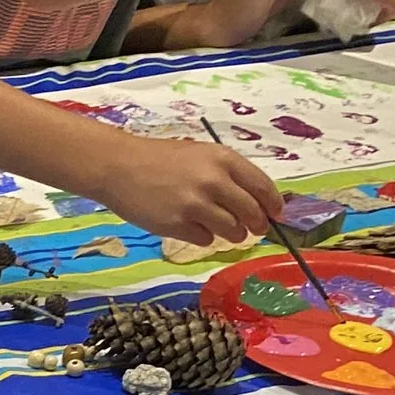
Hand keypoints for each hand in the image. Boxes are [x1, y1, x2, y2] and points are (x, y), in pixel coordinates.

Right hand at [92, 135, 283, 245]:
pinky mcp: (176, 225)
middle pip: (251, 212)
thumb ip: (227, 174)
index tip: (276, 215)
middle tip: (254, 230)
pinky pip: (205, 240)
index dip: (273, 204)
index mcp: (223, 160)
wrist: (118, 167)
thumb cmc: (159, 159)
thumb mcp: (200, 155)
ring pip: (232, 230)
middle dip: (257, 225)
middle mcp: (214, 182)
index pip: (262, 187)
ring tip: (223, 230)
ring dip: (232, 234)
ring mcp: (195, 205)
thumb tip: (253, 201)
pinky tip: (191, 227)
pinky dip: (204, 237)